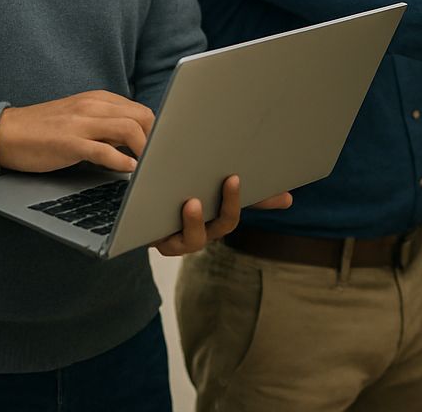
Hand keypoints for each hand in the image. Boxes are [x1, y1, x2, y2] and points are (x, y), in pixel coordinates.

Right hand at [0, 91, 155, 173]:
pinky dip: (120, 161)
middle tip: (158, 160)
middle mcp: (92, 105)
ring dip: (144, 150)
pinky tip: (127, 170)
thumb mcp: (81, 120)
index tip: (162, 149)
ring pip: (128, 129)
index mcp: (98, 99)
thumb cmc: (46, 131)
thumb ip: (107, 126)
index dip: (157, 130)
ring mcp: (80, 123)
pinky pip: (103, 150)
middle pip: (141, 116)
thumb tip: (137, 140)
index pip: (141, 110)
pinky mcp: (68, 142)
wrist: (6, 133)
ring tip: (147, 167)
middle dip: (156, 139)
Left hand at [151, 176, 292, 256]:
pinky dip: (165, 230)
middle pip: (226, 223)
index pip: (247, 204)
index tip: (284, 193)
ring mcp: (183, 241)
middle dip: (231, 203)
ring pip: (195, 238)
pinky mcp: (159, 243)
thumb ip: (231, 188)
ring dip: (196, 220)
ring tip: (192, 202)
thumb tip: (282, 191)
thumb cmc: (175, 197)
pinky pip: (165, 242)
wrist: (137, 216)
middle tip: (233, 179)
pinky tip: (161, 208)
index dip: (266, 201)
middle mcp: (206, 231)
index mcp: (219, 215)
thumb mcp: (201, 185)